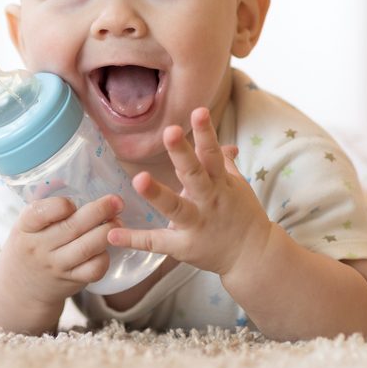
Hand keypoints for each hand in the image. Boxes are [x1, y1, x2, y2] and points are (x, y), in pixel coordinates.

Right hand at [0, 193, 123, 306]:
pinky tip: (108, 246)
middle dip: (99, 211)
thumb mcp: (26, 225)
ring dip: (107, 232)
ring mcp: (56, 266)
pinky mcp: (71, 281)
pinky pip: (94, 269)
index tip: (73, 202)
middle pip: (73, 227)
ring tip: (118, 221)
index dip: (60, 205)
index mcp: (25, 227)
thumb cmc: (29, 245)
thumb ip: (47, 207)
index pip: (40, 212)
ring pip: (87, 248)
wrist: (18, 289)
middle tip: (116, 201)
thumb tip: (80, 176)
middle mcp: (39, 247)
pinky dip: (105, 256)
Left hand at [107, 107, 271, 277]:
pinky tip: (112, 233)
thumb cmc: (243, 215)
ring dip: (157, 193)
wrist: (254, 256)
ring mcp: (196, 224)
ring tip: (137, 179)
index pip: (213, 154)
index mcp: (221, 183)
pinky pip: (156, 242)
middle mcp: (209, 200)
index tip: (198, 111)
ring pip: (175, 207)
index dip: (205, 133)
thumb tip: (224, 143)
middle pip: (194, 174)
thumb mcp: (238, 186)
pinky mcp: (184, 247)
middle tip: (170, 131)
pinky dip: (134, 239)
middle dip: (182, 153)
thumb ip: (225, 164)